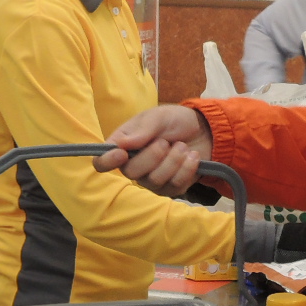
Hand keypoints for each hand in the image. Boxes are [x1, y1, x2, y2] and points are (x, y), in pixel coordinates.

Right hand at [97, 104, 212, 194]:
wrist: (203, 131)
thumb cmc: (174, 121)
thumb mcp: (159, 117)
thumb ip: (142, 129)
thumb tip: (121, 144)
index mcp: (123, 146)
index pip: (102, 162)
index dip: (107, 162)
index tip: (122, 154)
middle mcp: (133, 166)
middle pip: (131, 173)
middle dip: (152, 156)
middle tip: (165, 142)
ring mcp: (151, 180)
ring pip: (155, 180)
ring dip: (173, 160)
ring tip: (182, 146)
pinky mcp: (171, 188)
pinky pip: (175, 186)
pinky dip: (187, 168)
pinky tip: (192, 156)